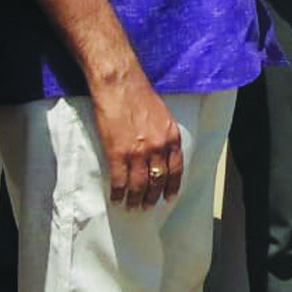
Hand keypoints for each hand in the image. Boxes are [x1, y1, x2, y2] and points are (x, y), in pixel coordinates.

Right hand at [88, 70, 182, 209]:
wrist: (120, 84)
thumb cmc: (140, 95)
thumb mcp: (163, 116)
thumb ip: (164, 135)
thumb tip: (161, 152)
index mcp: (171, 138)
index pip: (176, 170)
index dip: (172, 186)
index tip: (169, 197)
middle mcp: (158, 148)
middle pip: (158, 181)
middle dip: (153, 197)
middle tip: (147, 206)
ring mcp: (138, 153)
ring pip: (139, 185)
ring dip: (135, 199)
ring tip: (132, 206)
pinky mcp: (117, 154)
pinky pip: (119, 181)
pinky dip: (117, 193)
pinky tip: (115, 198)